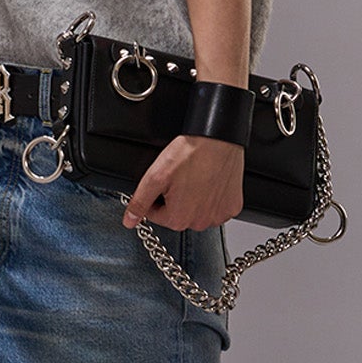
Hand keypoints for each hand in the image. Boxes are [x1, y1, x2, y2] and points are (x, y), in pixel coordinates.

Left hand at [120, 134, 243, 230]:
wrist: (219, 139)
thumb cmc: (191, 154)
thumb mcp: (156, 176)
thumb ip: (140, 201)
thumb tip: (129, 220)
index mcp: (178, 219)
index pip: (156, 215)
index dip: (155, 197)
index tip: (163, 182)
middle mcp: (200, 223)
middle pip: (178, 215)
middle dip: (175, 200)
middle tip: (180, 178)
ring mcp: (218, 216)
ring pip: (198, 213)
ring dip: (194, 201)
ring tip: (195, 179)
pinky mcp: (232, 207)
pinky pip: (216, 208)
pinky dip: (212, 199)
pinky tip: (210, 183)